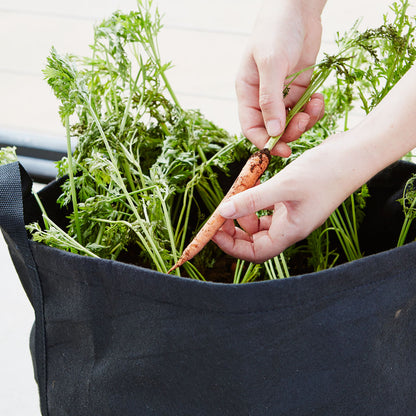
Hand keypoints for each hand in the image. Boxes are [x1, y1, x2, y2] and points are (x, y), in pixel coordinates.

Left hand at [212, 133, 365, 262]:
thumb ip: (252, 201)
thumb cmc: (325, 172)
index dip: (232, 246)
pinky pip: (268, 208)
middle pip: (255, 241)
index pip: (255, 253)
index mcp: (290, 232)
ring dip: (244, 214)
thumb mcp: (283, 186)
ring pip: (260, 224)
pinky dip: (255, 202)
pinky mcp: (293, 200)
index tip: (214, 231)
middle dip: (234, 231)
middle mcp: (290, 227)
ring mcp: (292, 214)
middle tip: (219, 216)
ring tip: (234, 197)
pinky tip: (251, 188)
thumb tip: (222, 213)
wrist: (353, 155)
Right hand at [236, 0, 325, 155]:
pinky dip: (313, 109)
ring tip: (314, 106)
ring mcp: (282, 94)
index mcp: (247, 93)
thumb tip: (273, 132)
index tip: (281, 150)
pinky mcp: (299, 88)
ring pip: (290, 122)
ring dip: (304, 121)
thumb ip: (271, 100)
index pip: (251, 128)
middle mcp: (262, 97)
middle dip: (288, 132)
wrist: (298, 7)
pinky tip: (318, 98)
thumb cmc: (276, 30)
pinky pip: (305, 109)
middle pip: (272, 129)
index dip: (264, 142)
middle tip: (303, 123)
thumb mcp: (271, 64)